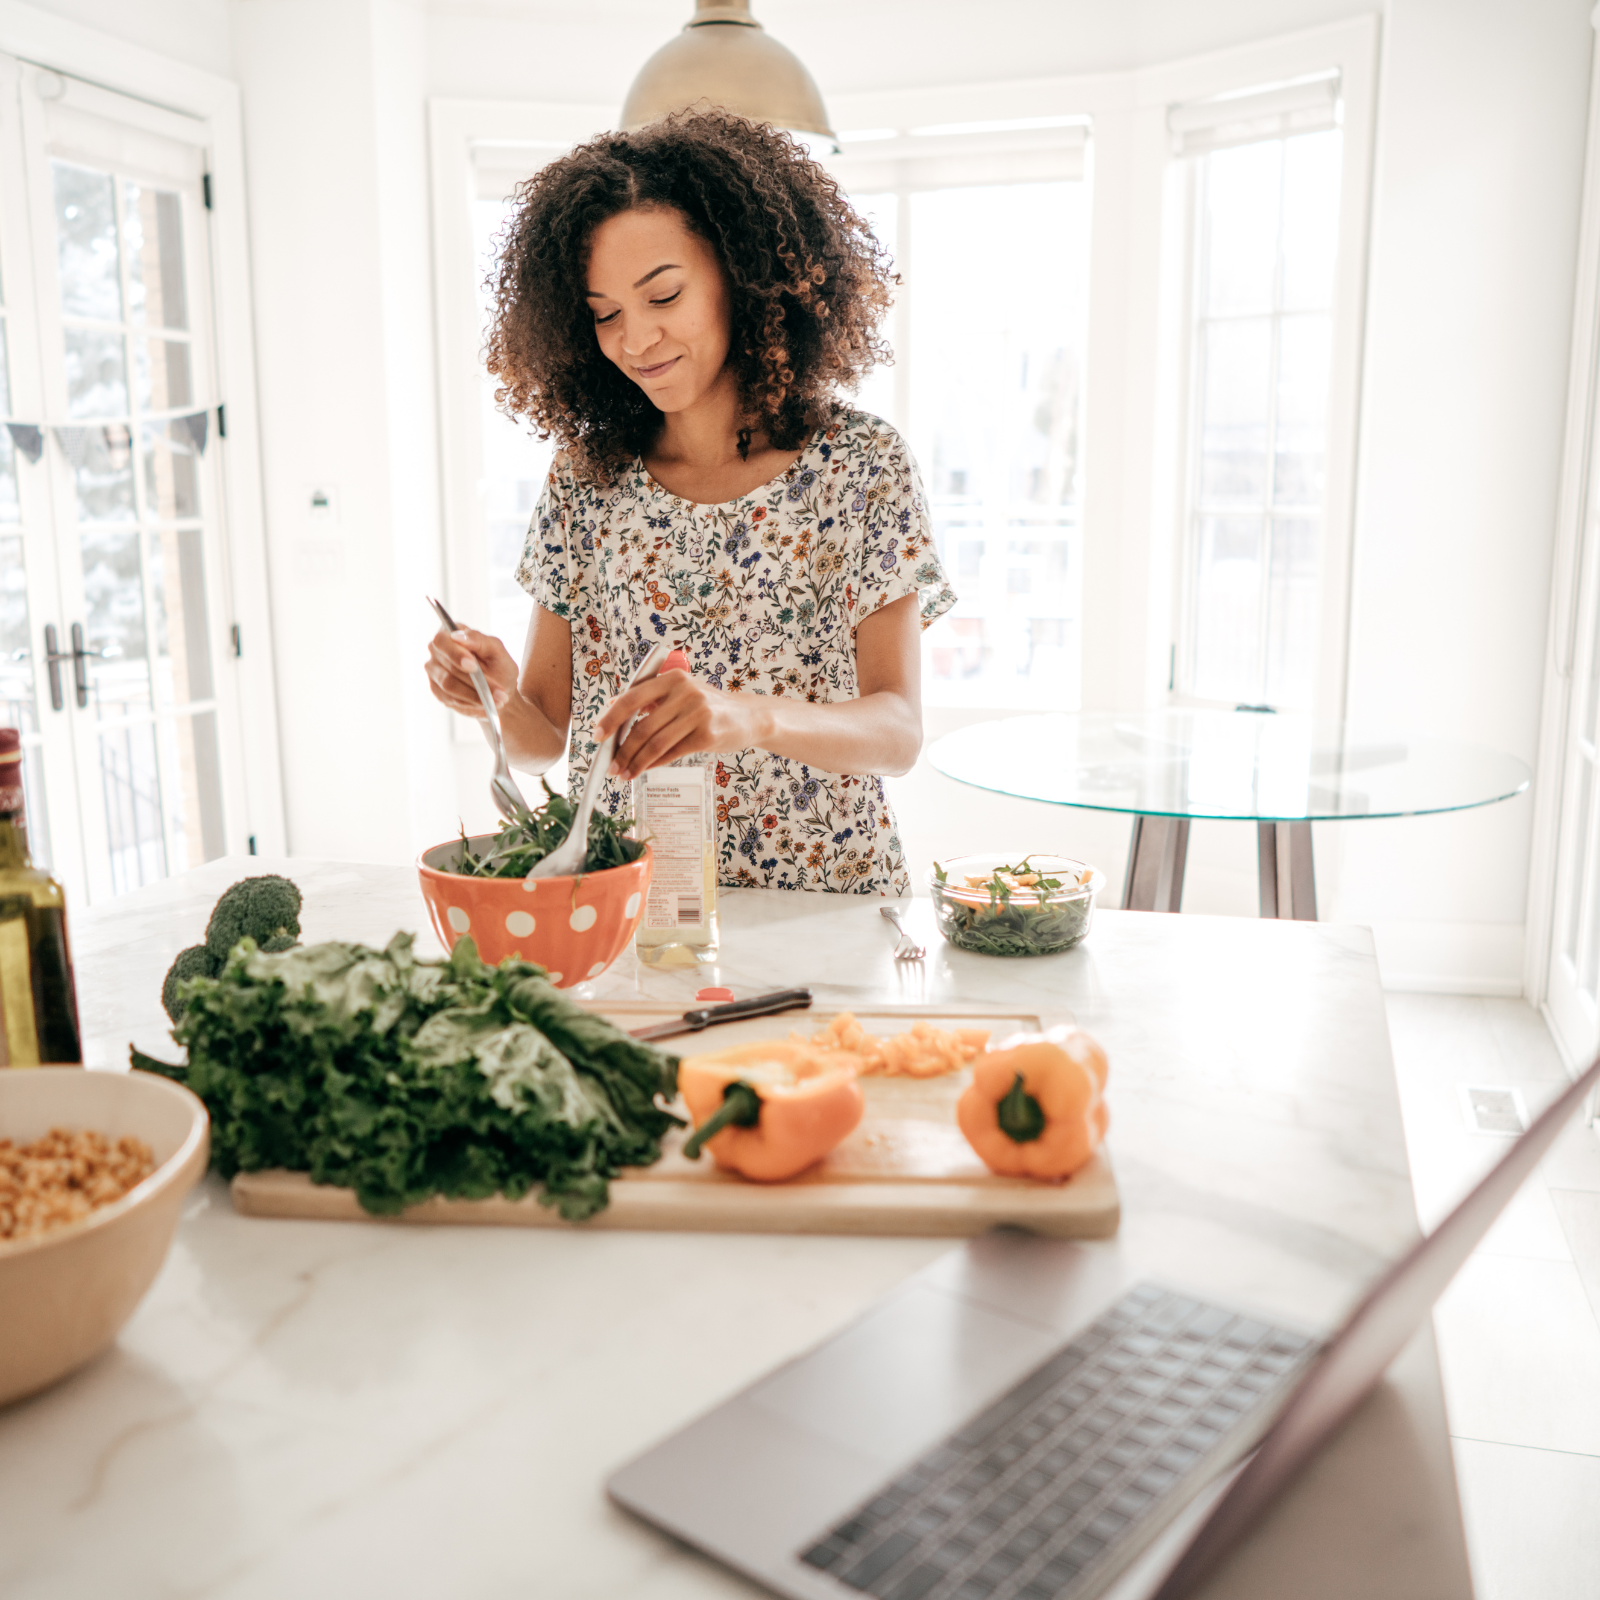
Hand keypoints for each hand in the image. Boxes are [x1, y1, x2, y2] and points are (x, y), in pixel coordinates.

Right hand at [424, 626, 518, 717]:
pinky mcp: (437, 691)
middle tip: (495, 690)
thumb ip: (480, 640)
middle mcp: (437, 651)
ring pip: (448, 684)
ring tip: (499, 699)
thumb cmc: (498, 666)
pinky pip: (450, 699)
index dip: (456, 654)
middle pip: (446, 665)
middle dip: (472, 680)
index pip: (442, 641)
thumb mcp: (496, 650)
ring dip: (475, 694)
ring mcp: (435, 672)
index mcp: (450, 634)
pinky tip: (486, 703)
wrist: (499, 692)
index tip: (473, 666)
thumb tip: (458, 636)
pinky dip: (470, 702)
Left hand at [596, 669, 763, 779]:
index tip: (597, 736)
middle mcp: (685, 692)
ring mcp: (698, 714)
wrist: (748, 717)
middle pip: (642, 727)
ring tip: (624, 774)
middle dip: (622, 750)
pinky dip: (654, 764)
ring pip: (655, 744)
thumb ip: (650, 699)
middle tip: (611, 766)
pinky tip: (644, 770)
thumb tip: (613, 709)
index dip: (611, 719)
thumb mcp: (681, 693)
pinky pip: (672, 753)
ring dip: (635, 762)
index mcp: (673, 678)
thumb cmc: (709, 706)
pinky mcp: (707, 735)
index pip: (632, 698)